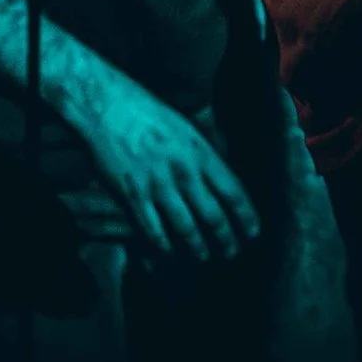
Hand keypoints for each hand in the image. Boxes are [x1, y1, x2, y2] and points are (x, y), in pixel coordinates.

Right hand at [74, 75, 260, 265]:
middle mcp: (183, 170)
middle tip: (231, 252)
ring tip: (204, 256)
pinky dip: (164, 245)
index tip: (253, 232)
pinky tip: (170, 252)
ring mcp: (158, 184)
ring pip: (186, 227)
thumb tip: (225, 181)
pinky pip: (153, 229)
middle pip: (213, 215)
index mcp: (200, 152)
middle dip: (226, 239)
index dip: (246, 216)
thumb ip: (206, 156)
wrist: (108, 106)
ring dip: (198, 247)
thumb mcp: (186, 129)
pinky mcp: (134, 194)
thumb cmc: (150, 114)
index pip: (233, 191)